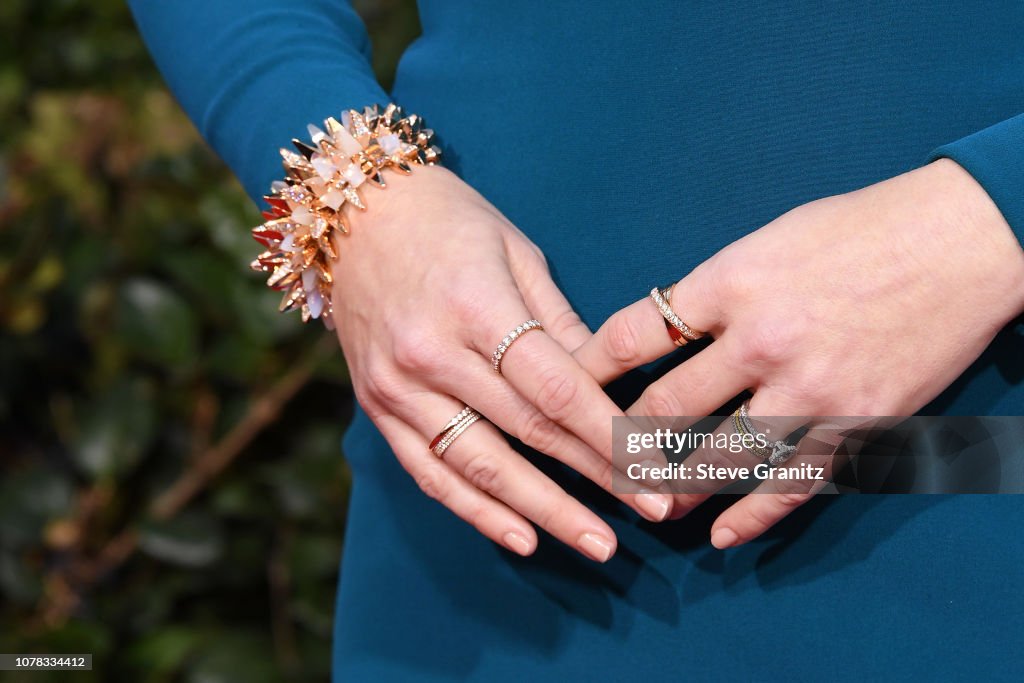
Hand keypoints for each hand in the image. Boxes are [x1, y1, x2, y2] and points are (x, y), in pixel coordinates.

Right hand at [330, 166, 672, 561]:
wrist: (350, 211)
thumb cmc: (446, 219)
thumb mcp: (515, 250)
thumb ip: (558, 322)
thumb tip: (605, 383)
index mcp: (475, 305)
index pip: (555, 388)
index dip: (608, 434)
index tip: (655, 467)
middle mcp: (433, 354)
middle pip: (529, 432)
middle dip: (596, 477)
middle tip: (653, 511)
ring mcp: (398, 387)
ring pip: (481, 466)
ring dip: (545, 511)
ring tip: (597, 544)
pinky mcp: (377, 407)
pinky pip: (430, 472)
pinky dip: (475, 511)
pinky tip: (521, 538)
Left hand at [575, 159, 1023, 547]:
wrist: (961, 240)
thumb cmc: (858, 229)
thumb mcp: (766, 241)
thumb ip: (712, 291)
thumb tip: (664, 335)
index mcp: (730, 283)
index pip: (632, 336)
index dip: (587, 370)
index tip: (563, 390)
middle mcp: (762, 341)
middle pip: (664, 410)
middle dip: (621, 442)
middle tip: (593, 462)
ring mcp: (811, 389)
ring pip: (719, 460)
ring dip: (673, 488)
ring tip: (645, 505)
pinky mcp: (857, 423)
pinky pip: (792, 484)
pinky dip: (752, 516)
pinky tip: (721, 534)